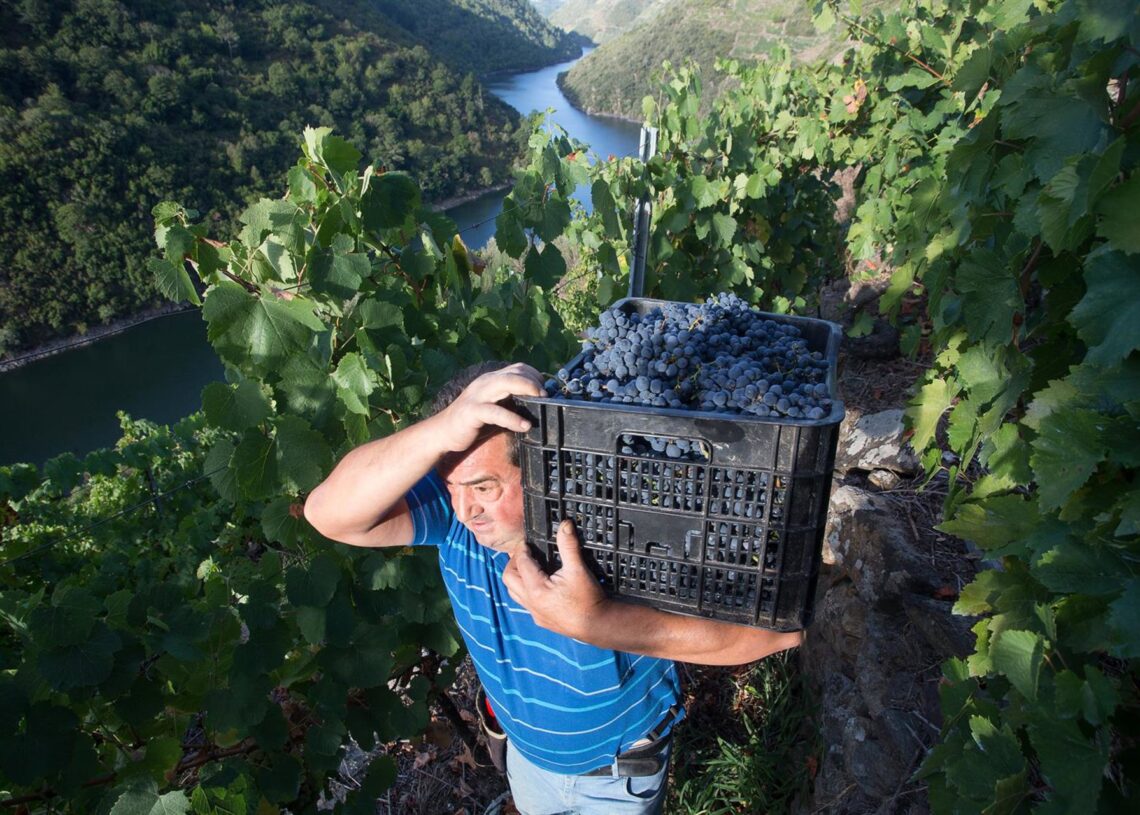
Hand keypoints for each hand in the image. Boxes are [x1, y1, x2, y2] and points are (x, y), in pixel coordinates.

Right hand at [433, 363, 545, 453]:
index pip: (517, 368)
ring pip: (505, 383)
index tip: (545, 389)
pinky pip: (495, 412)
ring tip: (541, 400)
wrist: (444, 431)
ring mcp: (478, 395)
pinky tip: (524, 426)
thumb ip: (511, 401)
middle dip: (533, 380)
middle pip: (514, 371)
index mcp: (492, 379)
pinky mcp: (472, 411)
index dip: (534, 375)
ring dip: (526, 389)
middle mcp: (486, 382)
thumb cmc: (474, 421)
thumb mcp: (496, 406)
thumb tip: (538, 404)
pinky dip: (512, 418)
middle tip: (546, 394)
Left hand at [502, 520, 607, 639]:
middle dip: (513, 563)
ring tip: (529, 566)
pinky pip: (524, 602)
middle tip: (525, 553)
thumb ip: (569, 545)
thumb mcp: (578, 569)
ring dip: (517, 577)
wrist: (598, 625)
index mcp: (536, 589)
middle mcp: (531, 603)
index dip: (522, 549)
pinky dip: (525, 590)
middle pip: (509, 578)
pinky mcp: (541, 620)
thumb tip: (565, 525)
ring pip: (514, 592)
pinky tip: (539, 584)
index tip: (527, 541)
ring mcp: (535, 613)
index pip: (521, 563)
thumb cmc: (589, 598)